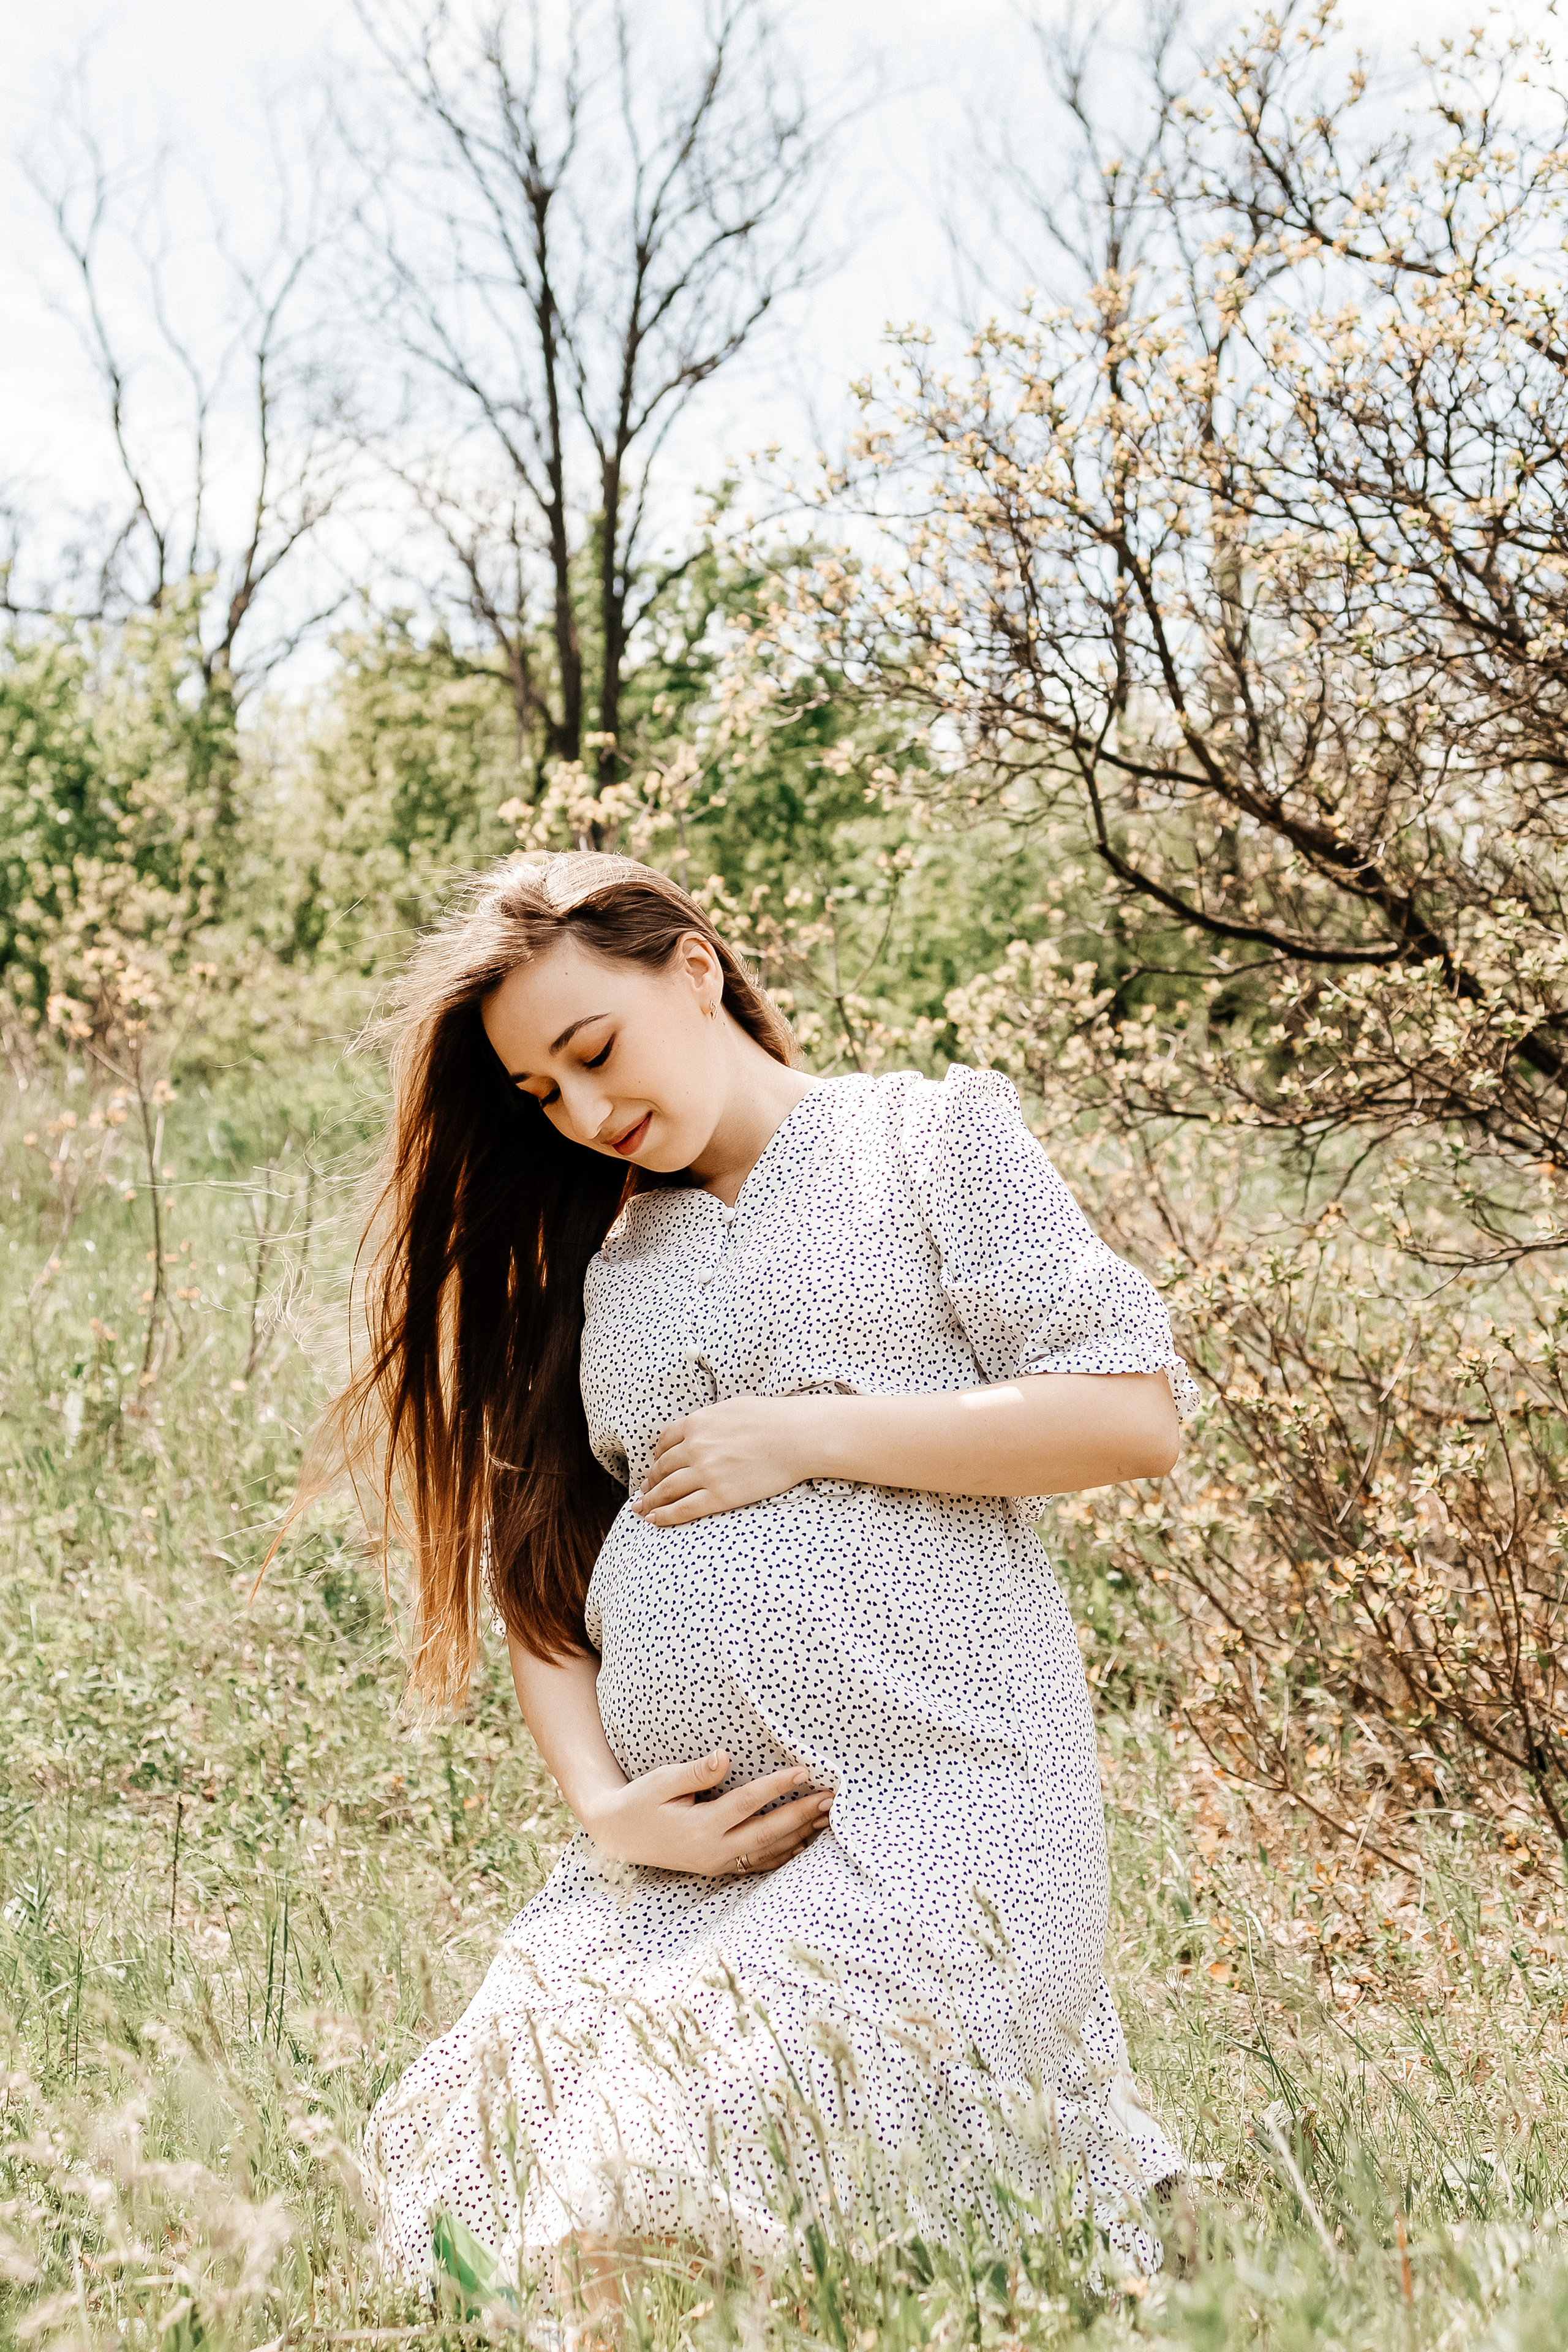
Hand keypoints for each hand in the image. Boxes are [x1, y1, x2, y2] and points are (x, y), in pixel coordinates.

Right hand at [584, 1749, 833, 1875]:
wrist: (619, 1836)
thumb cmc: (640, 1802)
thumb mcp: (662, 1782)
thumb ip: (695, 1773)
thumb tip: (724, 1757)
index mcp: (700, 1828)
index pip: (746, 1804)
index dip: (776, 1787)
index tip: (803, 1771)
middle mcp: (712, 1851)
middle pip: (766, 1833)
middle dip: (801, 1815)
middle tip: (830, 1799)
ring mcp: (717, 1863)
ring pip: (767, 1852)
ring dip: (799, 1835)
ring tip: (827, 1819)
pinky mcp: (718, 1867)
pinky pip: (757, 1864)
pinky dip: (782, 1854)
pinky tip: (802, 1843)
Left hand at [633, 1395, 822, 1524]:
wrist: (798, 1437)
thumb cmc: (773, 1419)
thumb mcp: (732, 1408)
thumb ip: (710, 1421)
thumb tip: (699, 1430)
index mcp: (698, 1423)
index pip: (665, 1442)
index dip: (657, 1456)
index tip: (655, 1466)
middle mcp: (695, 1447)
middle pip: (662, 1467)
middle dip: (650, 1481)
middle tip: (644, 1491)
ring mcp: (706, 1472)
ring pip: (667, 1489)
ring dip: (650, 1500)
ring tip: (642, 1508)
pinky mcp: (720, 1495)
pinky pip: (683, 1508)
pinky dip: (664, 1516)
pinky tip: (653, 1520)